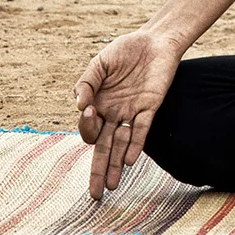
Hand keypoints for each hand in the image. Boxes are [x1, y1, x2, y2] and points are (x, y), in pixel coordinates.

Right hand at [74, 28, 183, 199]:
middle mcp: (114, 114)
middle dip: (98, 170)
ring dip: (115, 165)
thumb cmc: (125, 50)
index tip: (89, 112)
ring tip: (111, 186)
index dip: (86, 126)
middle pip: (103, 147)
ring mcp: (132, 112)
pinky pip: (141, 130)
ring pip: (121, 144)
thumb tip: (79, 105)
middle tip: (94, 195)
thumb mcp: (100, 63)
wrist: (155, 39)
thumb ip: (87, 82)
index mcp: (98, 104)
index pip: (88, 129)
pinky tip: (129, 160)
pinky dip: (135, 144)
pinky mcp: (151, 107)